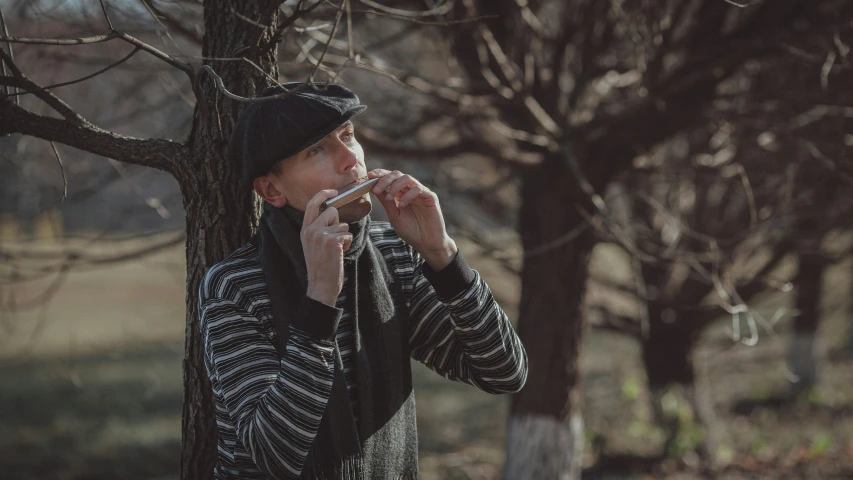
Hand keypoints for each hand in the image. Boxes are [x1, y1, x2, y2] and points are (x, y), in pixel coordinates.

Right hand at [302, 190, 352, 305]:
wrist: (320, 285)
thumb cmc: (321, 266)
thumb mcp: (313, 244)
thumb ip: (318, 228)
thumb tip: (332, 211)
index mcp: (305, 229)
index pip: (312, 204)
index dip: (323, 194)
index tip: (333, 192)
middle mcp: (311, 230)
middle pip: (332, 211)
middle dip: (338, 223)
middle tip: (334, 240)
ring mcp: (321, 235)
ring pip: (343, 225)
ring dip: (343, 237)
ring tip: (335, 251)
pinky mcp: (332, 241)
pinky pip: (348, 234)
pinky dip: (347, 244)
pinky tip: (339, 255)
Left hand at [368, 169, 457, 269]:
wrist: (426, 243)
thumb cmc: (411, 231)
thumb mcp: (394, 216)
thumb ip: (386, 202)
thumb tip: (373, 188)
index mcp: (401, 193)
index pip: (390, 178)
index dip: (380, 174)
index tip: (369, 176)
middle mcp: (410, 190)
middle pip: (397, 174)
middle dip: (385, 179)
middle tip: (376, 189)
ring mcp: (421, 192)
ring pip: (407, 178)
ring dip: (395, 186)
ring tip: (389, 198)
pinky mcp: (430, 197)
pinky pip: (418, 188)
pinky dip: (408, 195)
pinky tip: (402, 205)